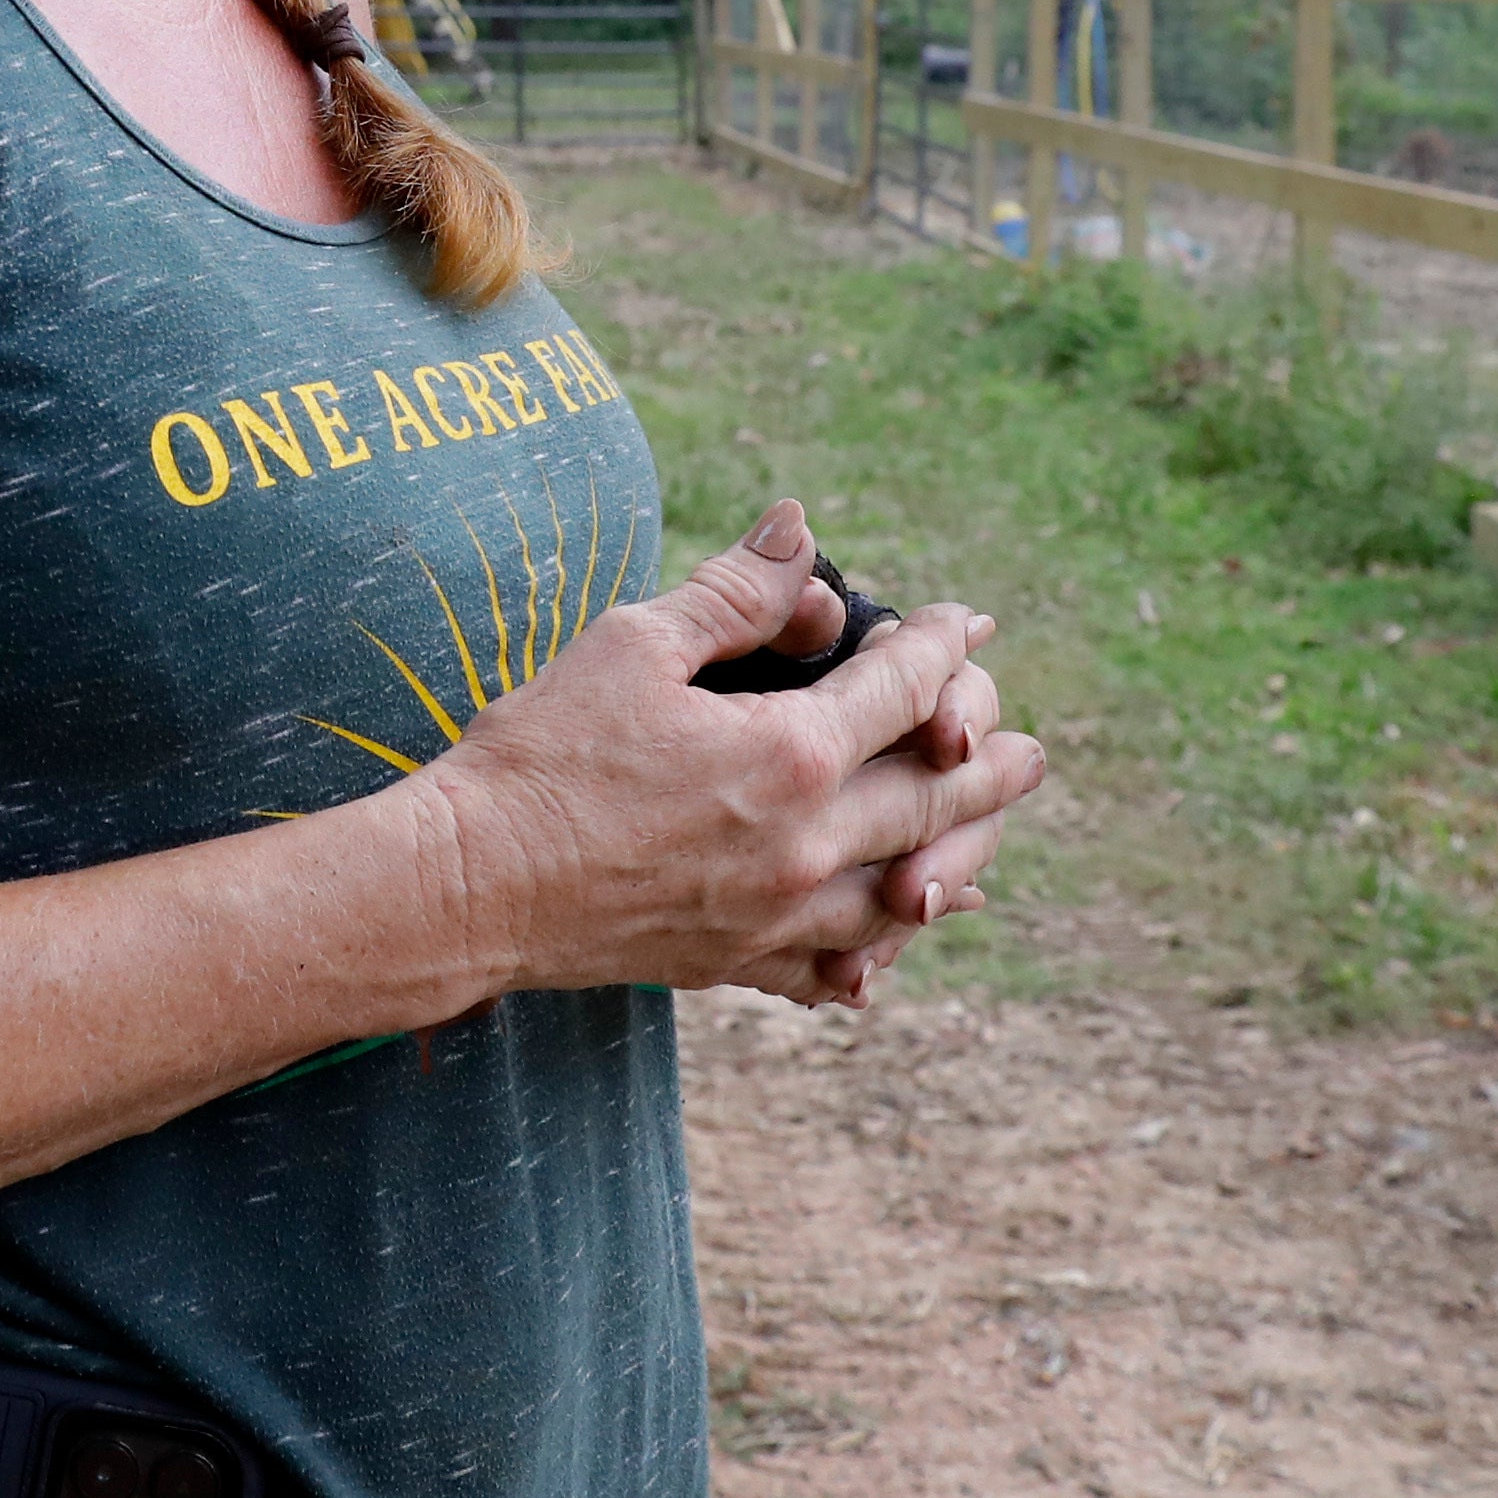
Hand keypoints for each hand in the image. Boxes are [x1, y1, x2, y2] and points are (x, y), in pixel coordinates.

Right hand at [416, 499, 1044, 1007]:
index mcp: (791, 755)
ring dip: (957, 864)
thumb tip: (802, 532)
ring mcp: (776, 915)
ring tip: (985, 852)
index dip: (939, 648)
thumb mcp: (633, 645)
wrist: (469, 883)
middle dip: (985, 767)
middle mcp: (806, 845)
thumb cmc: (540, 753)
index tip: (963, 626)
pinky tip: (889, 948)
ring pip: (902, 895)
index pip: (901, 689)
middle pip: (932, 800)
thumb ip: (735, 594)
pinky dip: (874, 954)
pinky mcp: (735, 963)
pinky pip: (834, 965)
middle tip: (1028, 754)